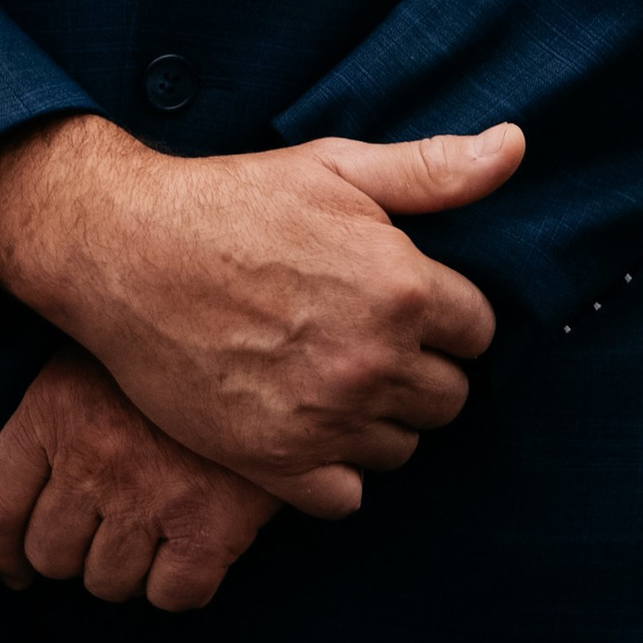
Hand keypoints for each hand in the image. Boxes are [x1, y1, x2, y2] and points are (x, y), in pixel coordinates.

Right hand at [0, 116, 525, 506]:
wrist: (126, 252)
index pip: (479, 332)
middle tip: (365, 339)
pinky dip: (335, 470)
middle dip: (420, 370)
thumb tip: (516, 146)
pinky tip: (306, 423)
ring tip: (331, 376)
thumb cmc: (234, 201)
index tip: (403, 303)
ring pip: (402, 448)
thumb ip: (435, 170)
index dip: (444, 316)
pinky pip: (347, 496)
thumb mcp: (338, 168)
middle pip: (450, 397)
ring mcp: (325, 418)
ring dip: (380, 420)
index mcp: (403, 287)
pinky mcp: (274, 462)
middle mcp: (374, 361)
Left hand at [0, 349, 277, 611]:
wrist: (279, 345)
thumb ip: (60, 418)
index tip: (14, 570)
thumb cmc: (184, 354)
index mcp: (55, 407)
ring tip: (157, 527)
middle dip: (77, 551)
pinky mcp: (208, 528)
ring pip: (107, 583)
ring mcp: (149, 495)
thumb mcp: (105, 356)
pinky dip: (180, 583)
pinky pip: (171, 596)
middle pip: (51, 554)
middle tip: (113, 525)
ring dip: (128, 569)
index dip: (1, 550)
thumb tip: (22, 514)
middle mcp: (93, 455)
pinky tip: (194, 544)